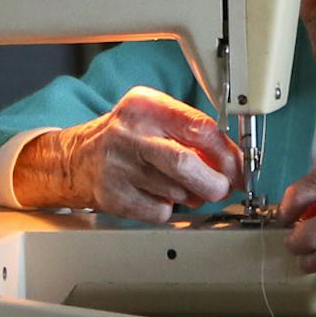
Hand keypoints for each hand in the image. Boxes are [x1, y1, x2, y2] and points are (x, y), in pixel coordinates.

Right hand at [10, 86, 244, 222]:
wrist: (77, 158)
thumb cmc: (127, 136)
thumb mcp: (156, 117)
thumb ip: (192, 132)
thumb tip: (233, 162)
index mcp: (146, 105)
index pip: (199, 128)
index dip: (226, 153)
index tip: (238, 168)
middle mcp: (130, 133)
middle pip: (186, 164)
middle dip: (214, 182)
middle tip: (221, 188)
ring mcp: (119, 166)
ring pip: (177, 191)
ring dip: (192, 196)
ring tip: (183, 187)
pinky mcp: (114, 196)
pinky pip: (160, 211)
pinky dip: (169, 208)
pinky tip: (158, 195)